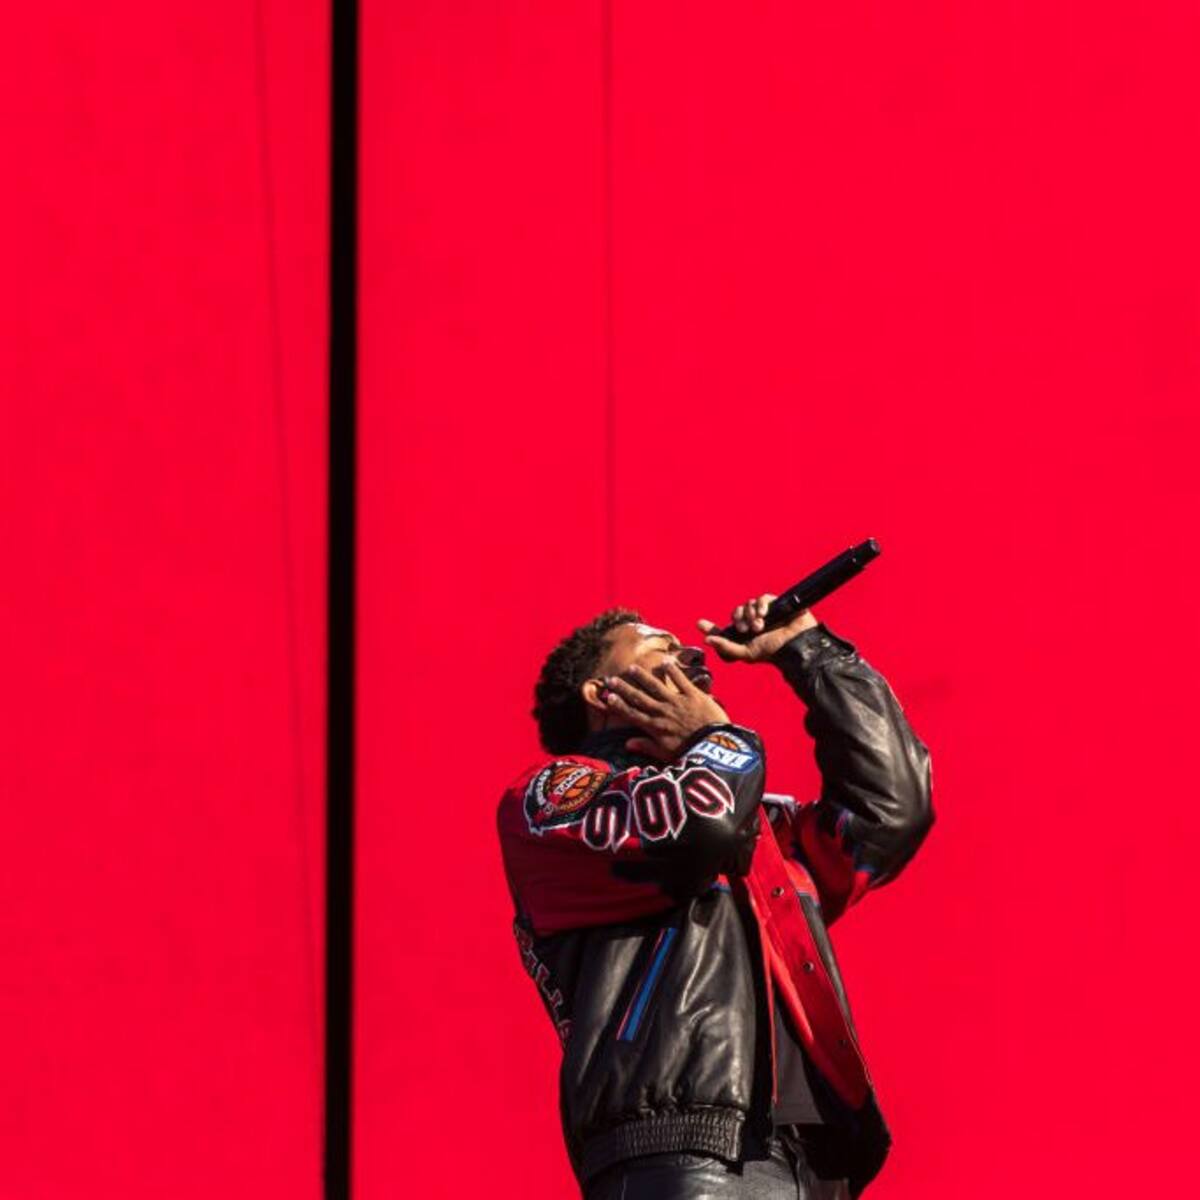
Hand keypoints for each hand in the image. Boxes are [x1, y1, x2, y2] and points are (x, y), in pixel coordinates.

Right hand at [601, 660, 730, 760]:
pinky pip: (681, 680)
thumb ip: (647, 746)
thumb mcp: (666, 754)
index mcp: (655, 727)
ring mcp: (677, 702)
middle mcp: (662, 712)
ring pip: (656, 686)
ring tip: (632, 668)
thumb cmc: (691, 752)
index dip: (619, 705)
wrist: (715, 746)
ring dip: (643, 677)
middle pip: (639, 698)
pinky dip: (673, 671)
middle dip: (624, 688)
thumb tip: (627, 744)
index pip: (633, 714)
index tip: (608, 697)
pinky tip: (665, 662)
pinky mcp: (694, 695)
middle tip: (610, 679)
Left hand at [698, 595, 818, 663]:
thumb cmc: (772, 651)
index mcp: (744, 635)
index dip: (711, 627)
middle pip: (736, 613)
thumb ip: (726, 647)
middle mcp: (752, 623)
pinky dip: (760, 605)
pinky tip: (764, 614)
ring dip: (750, 615)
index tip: (699, 624)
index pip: (724, 629)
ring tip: (759, 626)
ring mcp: (763, 613)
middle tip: (745, 629)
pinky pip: (760, 599)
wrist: (794, 644)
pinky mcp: (774, 604)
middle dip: (738, 620)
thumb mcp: (746, 653)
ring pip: (747, 605)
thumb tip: (706, 640)